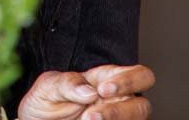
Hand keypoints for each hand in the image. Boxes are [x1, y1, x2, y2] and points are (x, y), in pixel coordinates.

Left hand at [17, 64, 153, 119]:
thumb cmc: (45, 102)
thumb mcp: (48, 87)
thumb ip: (66, 83)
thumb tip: (89, 90)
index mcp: (108, 80)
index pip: (139, 75)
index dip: (129, 80)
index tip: (102, 89)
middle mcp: (118, 102)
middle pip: (142, 104)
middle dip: (123, 109)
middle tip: (92, 113)